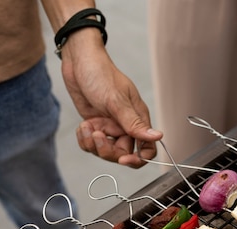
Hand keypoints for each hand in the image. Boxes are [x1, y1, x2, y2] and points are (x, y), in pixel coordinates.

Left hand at [60, 28, 162, 167]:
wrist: (79, 61)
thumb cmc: (101, 74)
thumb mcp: (117, 101)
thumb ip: (135, 123)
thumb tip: (158, 137)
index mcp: (138, 119)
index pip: (147, 148)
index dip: (137, 159)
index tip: (123, 159)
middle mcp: (125, 126)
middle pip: (123, 154)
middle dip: (108, 150)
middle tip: (97, 135)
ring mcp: (110, 126)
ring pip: (106, 151)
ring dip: (93, 144)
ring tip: (87, 128)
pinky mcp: (95, 125)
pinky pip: (91, 144)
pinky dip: (84, 139)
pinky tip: (82, 126)